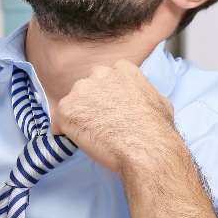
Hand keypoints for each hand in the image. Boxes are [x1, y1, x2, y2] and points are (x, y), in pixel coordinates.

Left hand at [50, 59, 177, 176]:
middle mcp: (99, 74)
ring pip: (72, 103)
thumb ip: (143, 93)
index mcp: (122, 69)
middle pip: (87, 87)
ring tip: (92, 135)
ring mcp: (81, 91)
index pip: (106, 77)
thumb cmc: (157, 130)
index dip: (106, 95)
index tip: (110, 109)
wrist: (146, 149)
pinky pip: (58, 122)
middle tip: (100, 123)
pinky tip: (78, 141)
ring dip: (77, 117)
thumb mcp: (159, 102)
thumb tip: (142, 98)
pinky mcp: (67, 109)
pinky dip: (64, 132)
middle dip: (89, 103)